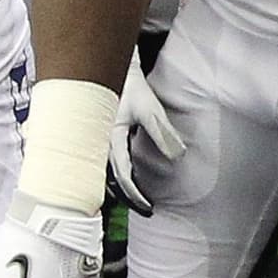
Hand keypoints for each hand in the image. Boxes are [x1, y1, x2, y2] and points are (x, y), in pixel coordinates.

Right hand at [110, 52, 184, 214]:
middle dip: (129, 197)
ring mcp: (98, 142)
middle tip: (146, 211)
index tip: (149, 206)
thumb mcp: (150, 109)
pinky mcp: (101, 138)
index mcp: (108, 139)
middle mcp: (99, 144)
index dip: (136, 193)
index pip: (122, 175)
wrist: (112, 66)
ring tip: (139, 200)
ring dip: (123, 188)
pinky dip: (118, 176)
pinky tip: (130, 180)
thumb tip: (179, 157)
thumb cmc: (130, 86)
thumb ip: (163, 133)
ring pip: (106, 174)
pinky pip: (107, 164)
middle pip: (111, 180)